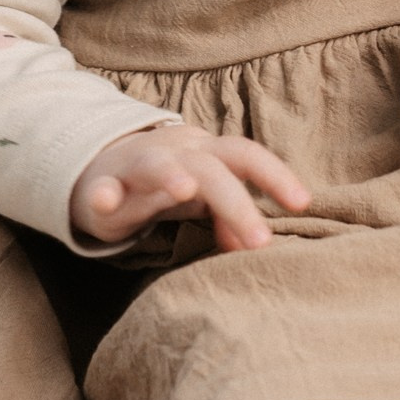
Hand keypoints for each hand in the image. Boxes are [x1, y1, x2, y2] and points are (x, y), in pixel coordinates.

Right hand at [69, 125, 310, 251]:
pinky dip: (101, 193)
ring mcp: (135, 166)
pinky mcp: (100, 185)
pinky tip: (102, 201)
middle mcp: (173, 153)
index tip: (302, 203)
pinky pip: (100, 187)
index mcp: (204, 154)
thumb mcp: (199, 197)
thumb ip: (227, 216)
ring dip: (171, 174)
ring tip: (185, 190)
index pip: (246, 155)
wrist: (97, 166)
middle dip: (237, 202)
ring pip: (156, 164)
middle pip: (211, 167)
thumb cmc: (161, 184)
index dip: (275, 175)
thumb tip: (253, 245)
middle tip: (260, 241)